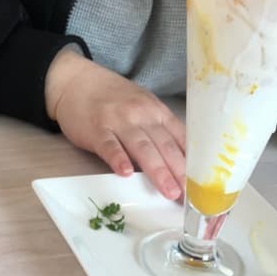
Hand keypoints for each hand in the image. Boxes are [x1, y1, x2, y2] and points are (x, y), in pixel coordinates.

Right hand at [45, 48, 185, 200]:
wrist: (76, 80)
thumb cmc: (113, 99)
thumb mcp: (143, 108)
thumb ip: (160, 131)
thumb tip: (181, 160)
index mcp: (157, 112)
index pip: (180, 139)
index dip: (191, 164)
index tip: (200, 186)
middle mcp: (141, 116)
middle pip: (164, 146)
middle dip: (179, 172)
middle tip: (189, 195)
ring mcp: (118, 122)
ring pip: (142, 147)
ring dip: (157, 170)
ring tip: (168, 191)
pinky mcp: (96, 129)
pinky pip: (109, 146)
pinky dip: (118, 158)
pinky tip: (125, 173)